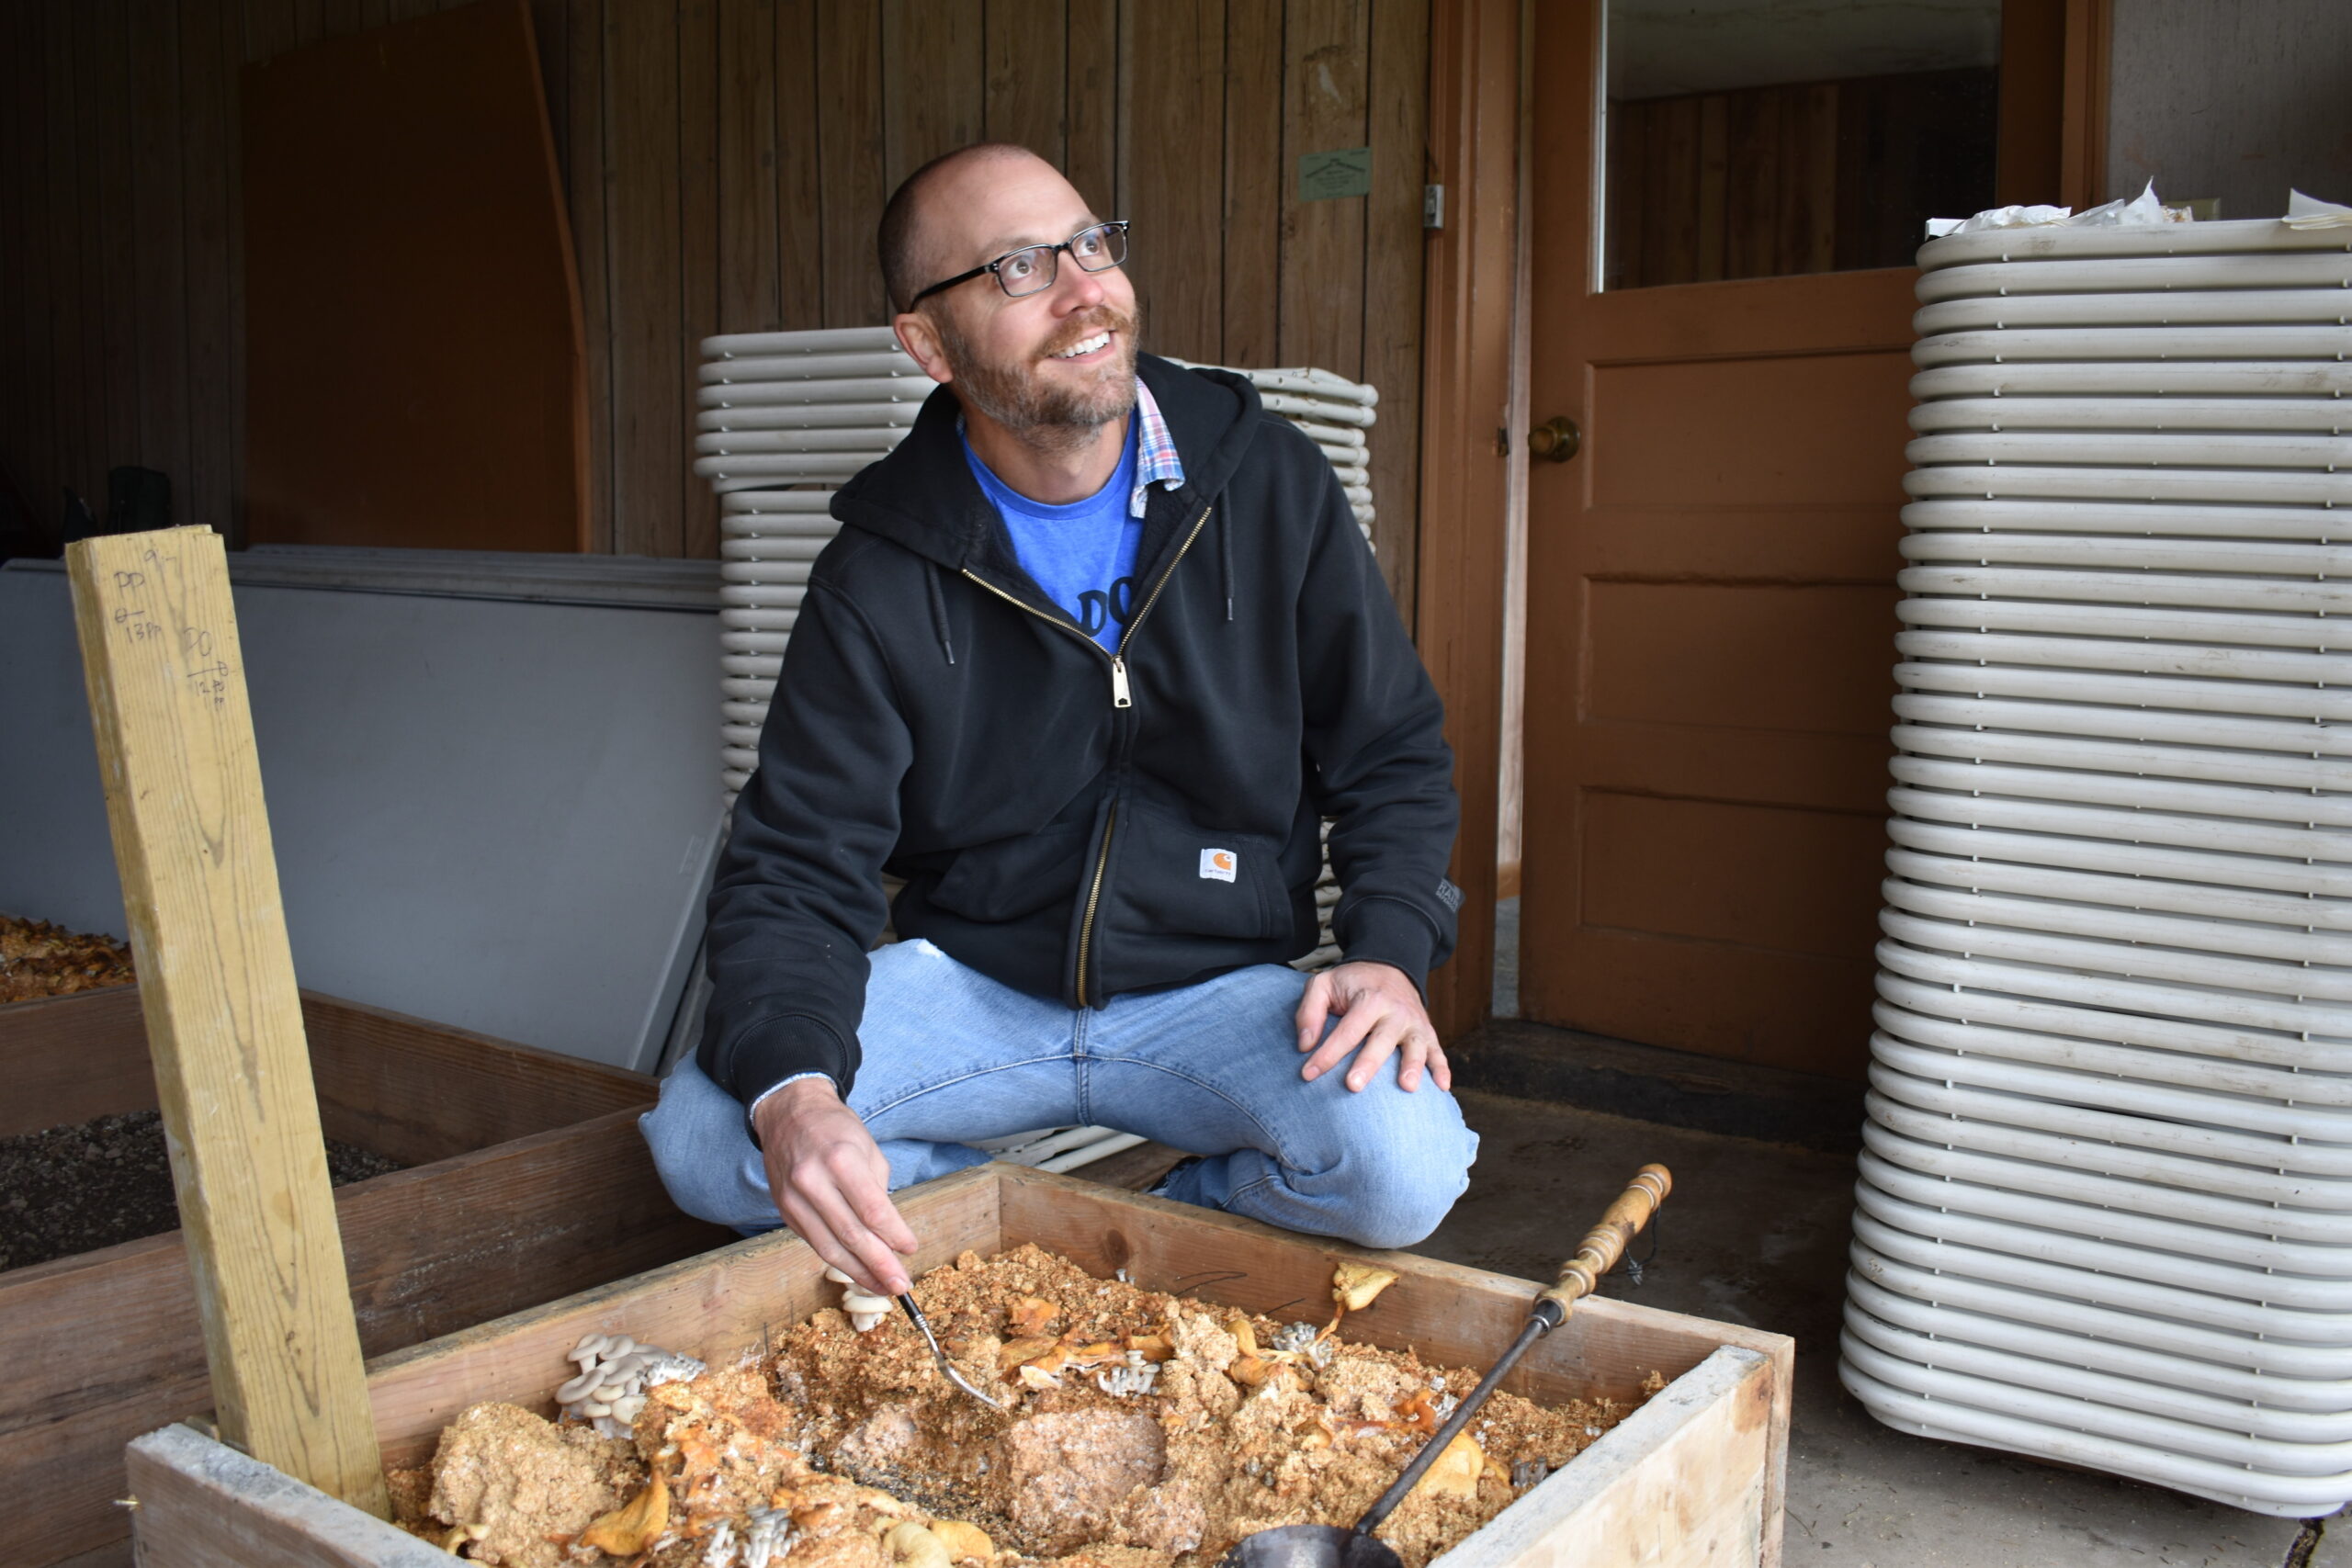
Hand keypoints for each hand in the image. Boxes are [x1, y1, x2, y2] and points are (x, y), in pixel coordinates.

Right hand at [749, 1078, 916, 1295]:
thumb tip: (890, 1234)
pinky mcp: (785, 1212)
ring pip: (829, 1247)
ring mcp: (794, 1199)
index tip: (911, 1249)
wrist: (788, 1114)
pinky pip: (815, 1243)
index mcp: (840, 1160)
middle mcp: (813, 1181)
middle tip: (901, 1285)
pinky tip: (857, 1271)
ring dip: (859, 1273)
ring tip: (882, 1288)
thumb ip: (878, 1190)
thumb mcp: (868, 1147)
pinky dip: (838, 1261)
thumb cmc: (835, 1129)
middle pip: (851, 1234)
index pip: (872, 1209)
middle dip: (879, 1265)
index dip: (894, 1235)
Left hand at [1294, 961, 1450, 1092]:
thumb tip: (1305, 1045)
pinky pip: (1438, 1051)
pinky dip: (1442, 1068)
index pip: (1346, 1031)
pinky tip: (1443, 1087)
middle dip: (1367, 1064)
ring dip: (1412, 1066)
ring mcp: (1414, 1022)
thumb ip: (1309, 1011)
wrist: (1389, 966)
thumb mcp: (1324, 984)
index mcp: (1368, 999)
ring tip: (1406, 1087)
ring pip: (1415, 1046)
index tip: (1308, 1074)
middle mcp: (1395, 1011)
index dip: (1327, 1054)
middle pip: (1381, 1040)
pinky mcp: (1427, 1032)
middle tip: (1352, 1086)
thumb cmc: (1352, 983)